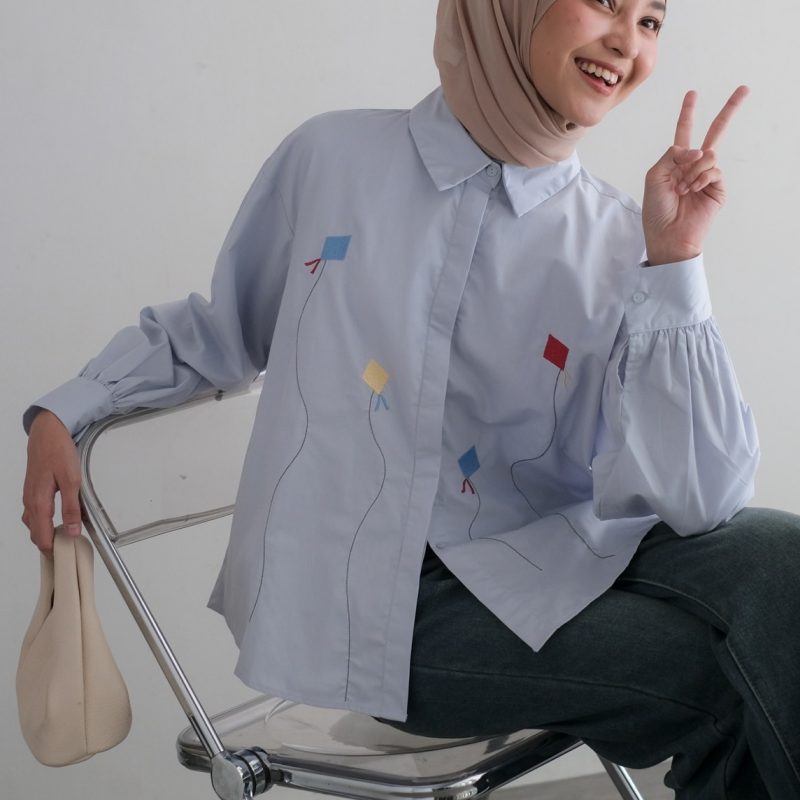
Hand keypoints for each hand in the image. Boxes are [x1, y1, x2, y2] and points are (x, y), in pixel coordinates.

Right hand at [22, 410, 81, 556]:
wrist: (47, 431)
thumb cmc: (58, 452)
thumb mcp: (72, 480)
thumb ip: (72, 507)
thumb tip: (73, 531)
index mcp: (38, 502)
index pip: (42, 536)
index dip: (52, 550)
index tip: (64, 558)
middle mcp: (30, 502)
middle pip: (35, 533)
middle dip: (48, 545)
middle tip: (66, 552)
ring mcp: (30, 495)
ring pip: (34, 523)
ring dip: (45, 533)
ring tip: (63, 539)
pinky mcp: (33, 489)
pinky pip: (34, 512)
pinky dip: (43, 522)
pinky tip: (57, 520)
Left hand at [642, 86, 749, 266]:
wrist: (668, 235)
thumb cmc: (657, 210)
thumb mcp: (655, 177)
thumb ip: (671, 156)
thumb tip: (696, 149)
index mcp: (675, 162)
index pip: (684, 132)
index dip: (688, 113)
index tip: (692, 94)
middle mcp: (693, 166)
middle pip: (714, 133)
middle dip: (728, 110)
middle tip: (743, 89)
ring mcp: (707, 176)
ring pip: (708, 155)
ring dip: (692, 170)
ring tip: (681, 189)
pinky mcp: (718, 188)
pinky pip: (713, 170)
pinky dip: (700, 178)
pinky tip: (691, 191)